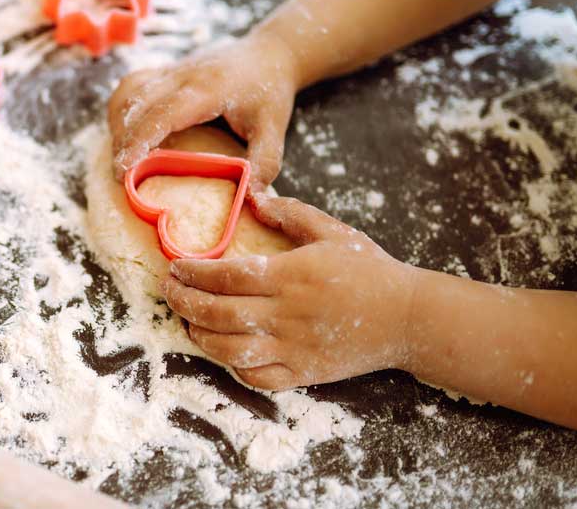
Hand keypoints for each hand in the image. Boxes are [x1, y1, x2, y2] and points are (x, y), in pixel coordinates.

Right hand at [106, 31, 298, 192]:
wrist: (270, 52)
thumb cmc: (270, 90)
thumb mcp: (275, 128)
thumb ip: (265, 163)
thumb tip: (251, 199)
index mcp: (207, 89)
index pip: (161, 114)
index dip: (138, 141)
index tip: (123, 170)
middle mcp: (183, 75)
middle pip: (136, 104)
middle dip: (122, 141)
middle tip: (121, 177)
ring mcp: (171, 70)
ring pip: (128, 92)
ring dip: (118, 124)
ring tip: (121, 156)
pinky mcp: (165, 70)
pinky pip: (131, 84)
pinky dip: (121, 109)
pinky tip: (125, 131)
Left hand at [159, 194, 418, 389]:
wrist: (407, 317)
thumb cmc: (369, 270)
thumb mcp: (333, 231)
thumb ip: (291, 214)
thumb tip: (253, 197)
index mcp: (291, 276)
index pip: (227, 275)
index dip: (194, 272)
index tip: (174, 266)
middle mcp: (287, 314)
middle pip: (219, 313)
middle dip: (185, 302)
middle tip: (169, 291)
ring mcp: (294, 348)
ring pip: (231, 350)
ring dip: (200, 336)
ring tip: (187, 320)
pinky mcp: (304, 374)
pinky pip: (257, 377)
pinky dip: (233, 367)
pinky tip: (223, 350)